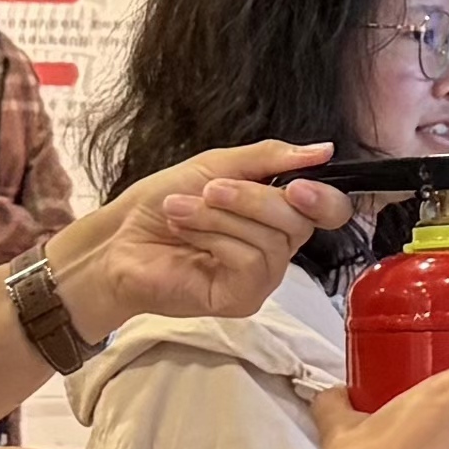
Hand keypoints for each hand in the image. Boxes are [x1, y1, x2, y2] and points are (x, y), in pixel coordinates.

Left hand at [52, 142, 349, 331]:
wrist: (119, 238)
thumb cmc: (162, 203)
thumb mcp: (217, 165)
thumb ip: (271, 158)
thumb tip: (324, 150)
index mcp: (277, 214)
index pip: (328, 210)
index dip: (322, 198)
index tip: (297, 185)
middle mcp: (277, 247)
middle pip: (300, 222)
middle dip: (252, 198)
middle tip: (210, 189)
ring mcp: (261, 277)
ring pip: (272, 241)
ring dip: (221, 217)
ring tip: (182, 210)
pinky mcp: (241, 298)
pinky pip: (250, 262)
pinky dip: (216, 239)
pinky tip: (186, 234)